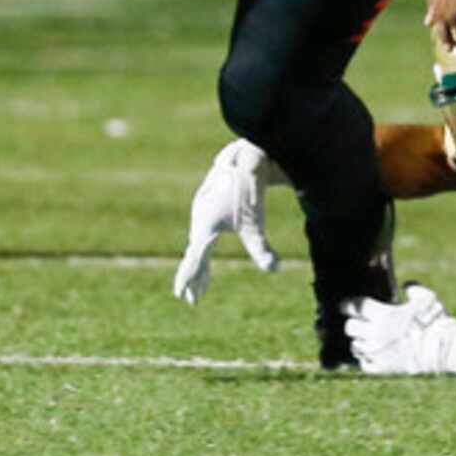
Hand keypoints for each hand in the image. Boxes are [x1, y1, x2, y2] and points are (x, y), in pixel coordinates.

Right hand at [172, 138, 282, 304]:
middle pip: (194, 255)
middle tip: (193, 298)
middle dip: (195, 277)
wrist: (247, 158)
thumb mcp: (255, 223)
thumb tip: (274, 269)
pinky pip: (204, 231)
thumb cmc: (250, 191)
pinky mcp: (210, 203)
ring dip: (200, 263)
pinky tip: (207, 254)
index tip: (181, 295)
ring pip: (198, 243)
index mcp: (204, 228)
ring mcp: (202, 210)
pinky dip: (205, 248)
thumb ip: (261, 248)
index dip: (187, 279)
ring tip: (202, 282)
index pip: (193, 260)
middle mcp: (198, 219)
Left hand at [341, 283, 455, 375]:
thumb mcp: (427, 298)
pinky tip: (372, 355)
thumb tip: (406, 285)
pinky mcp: (383, 368)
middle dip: (352, 324)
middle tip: (358, 323)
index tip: (345, 306)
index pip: (356, 307)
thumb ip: (414, 289)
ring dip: (358, 341)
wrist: (443, 350)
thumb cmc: (436, 321)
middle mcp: (376, 334)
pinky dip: (365, 359)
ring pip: (354, 346)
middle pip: (350, 328)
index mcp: (384, 315)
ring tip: (365, 339)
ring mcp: (378, 352)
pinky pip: (364, 364)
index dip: (348, 305)